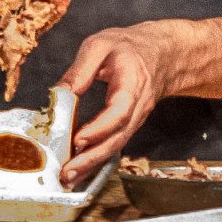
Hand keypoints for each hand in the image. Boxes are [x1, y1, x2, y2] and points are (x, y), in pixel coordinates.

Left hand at [55, 23, 171, 185]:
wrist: (160, 53)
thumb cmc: (129, 47)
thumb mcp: (101, 45)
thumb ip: (80, 69)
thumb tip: (61, 92)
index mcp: (132, 81)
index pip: (119, 110)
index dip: (100, 128)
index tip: (78, 139)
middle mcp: (138, 105)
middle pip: (118, 136)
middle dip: (92, 157)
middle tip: (68, 171)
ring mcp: (137, 117)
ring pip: (117, 145)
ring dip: (93, 164)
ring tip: (68, 177)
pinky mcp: (130, 124)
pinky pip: (115, 144)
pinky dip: (98, 158)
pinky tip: (80, 169)